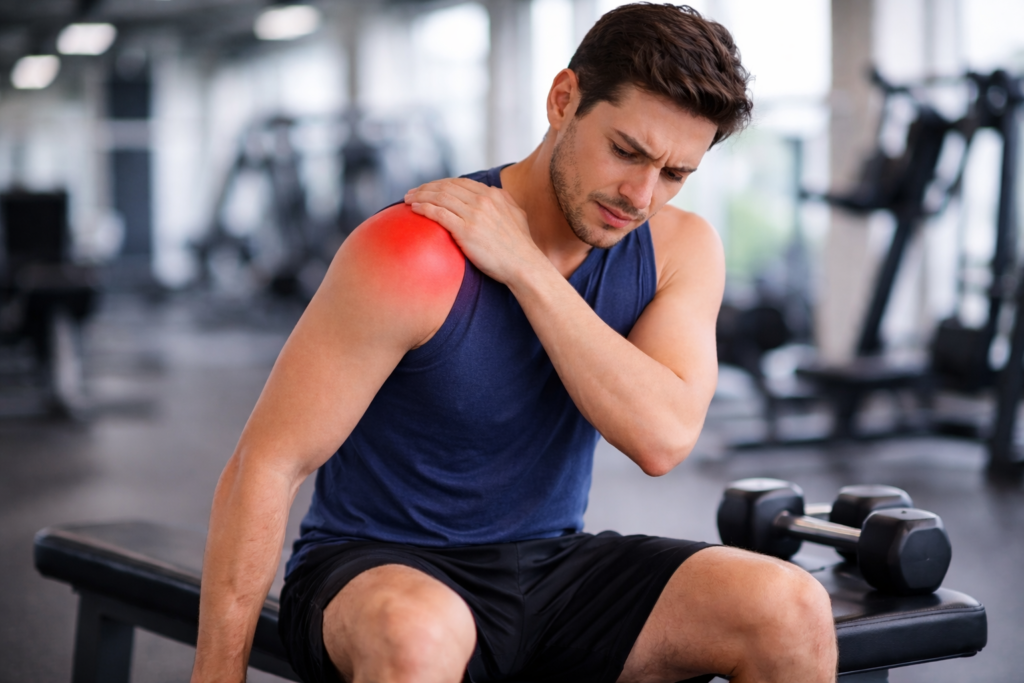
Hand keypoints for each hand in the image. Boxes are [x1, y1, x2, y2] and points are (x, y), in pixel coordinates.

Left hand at [405, 178, 545, 284]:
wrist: (524, 266)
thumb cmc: (521, 246)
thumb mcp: (517, 215)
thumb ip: (505, 202)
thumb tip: (496, 194)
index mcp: (494, 195)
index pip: (460, 183)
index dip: (441, 183)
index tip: (429, 188)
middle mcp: (483, 200)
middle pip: (446, 187)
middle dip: (426, 187)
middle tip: (412, 192)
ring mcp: (474, 214)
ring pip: (440, 197)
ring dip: (420, 195)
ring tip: (408, 199)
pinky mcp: (466, 230)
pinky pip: (439, 214)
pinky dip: (425, 208)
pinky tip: (415, 209)